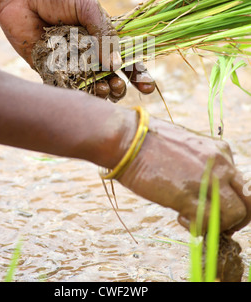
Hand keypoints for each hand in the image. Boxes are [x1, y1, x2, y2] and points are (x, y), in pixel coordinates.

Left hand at [0, 0, 155, 100]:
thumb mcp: (88, 8)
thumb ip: (104, 35)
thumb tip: (116, 66)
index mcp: (101, 36)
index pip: (125, 59)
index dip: (138, 74)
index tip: (148, 86)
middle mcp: (87, 52)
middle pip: (109, 78)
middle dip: (118, 87)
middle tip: (117, 87)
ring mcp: (69, 62)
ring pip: (89, 86)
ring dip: (100, 92)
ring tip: (103, 89)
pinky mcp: (48, 69)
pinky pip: (64, 86)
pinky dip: (75, 93)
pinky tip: (83, 93)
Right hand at [119, 117, 250, 233]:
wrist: (129, 140)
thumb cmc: (150, 141)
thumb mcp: (186, 145)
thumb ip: (202, 163)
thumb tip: (203, 183)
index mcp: (220, 150)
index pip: (241, 183)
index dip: (230, 198)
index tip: (215, 205)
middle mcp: (221, 164)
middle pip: (248, 200)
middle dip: (236, 216)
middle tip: (218, 223)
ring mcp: (209, 181)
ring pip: (235, 214)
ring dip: (218, 224)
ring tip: (195, 220)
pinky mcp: (191, 197)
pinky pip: (209, 223)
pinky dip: (198, 227)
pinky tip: (180, 217)